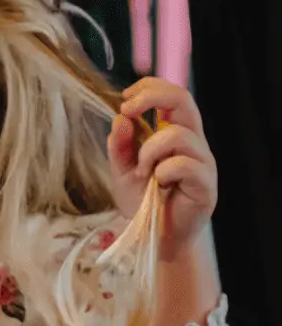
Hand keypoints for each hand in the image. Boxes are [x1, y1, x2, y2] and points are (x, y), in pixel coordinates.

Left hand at [108, 76, 216, 261]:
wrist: (156, 238)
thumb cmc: (143, 202)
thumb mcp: (121, 171)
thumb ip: (119, 145)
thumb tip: (121, 118)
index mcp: (174, 134)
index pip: (171, 96)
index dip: (150, 88)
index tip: (125, 98)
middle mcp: (192, 142)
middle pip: (184, 100)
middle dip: (152, 98)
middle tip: (127, 110)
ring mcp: (202, 161)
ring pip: (178, 134)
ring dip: (150, 150)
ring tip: (141, 171)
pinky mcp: (206, 183)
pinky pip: (185, 163)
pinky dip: (164, 170)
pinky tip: (158, 184)